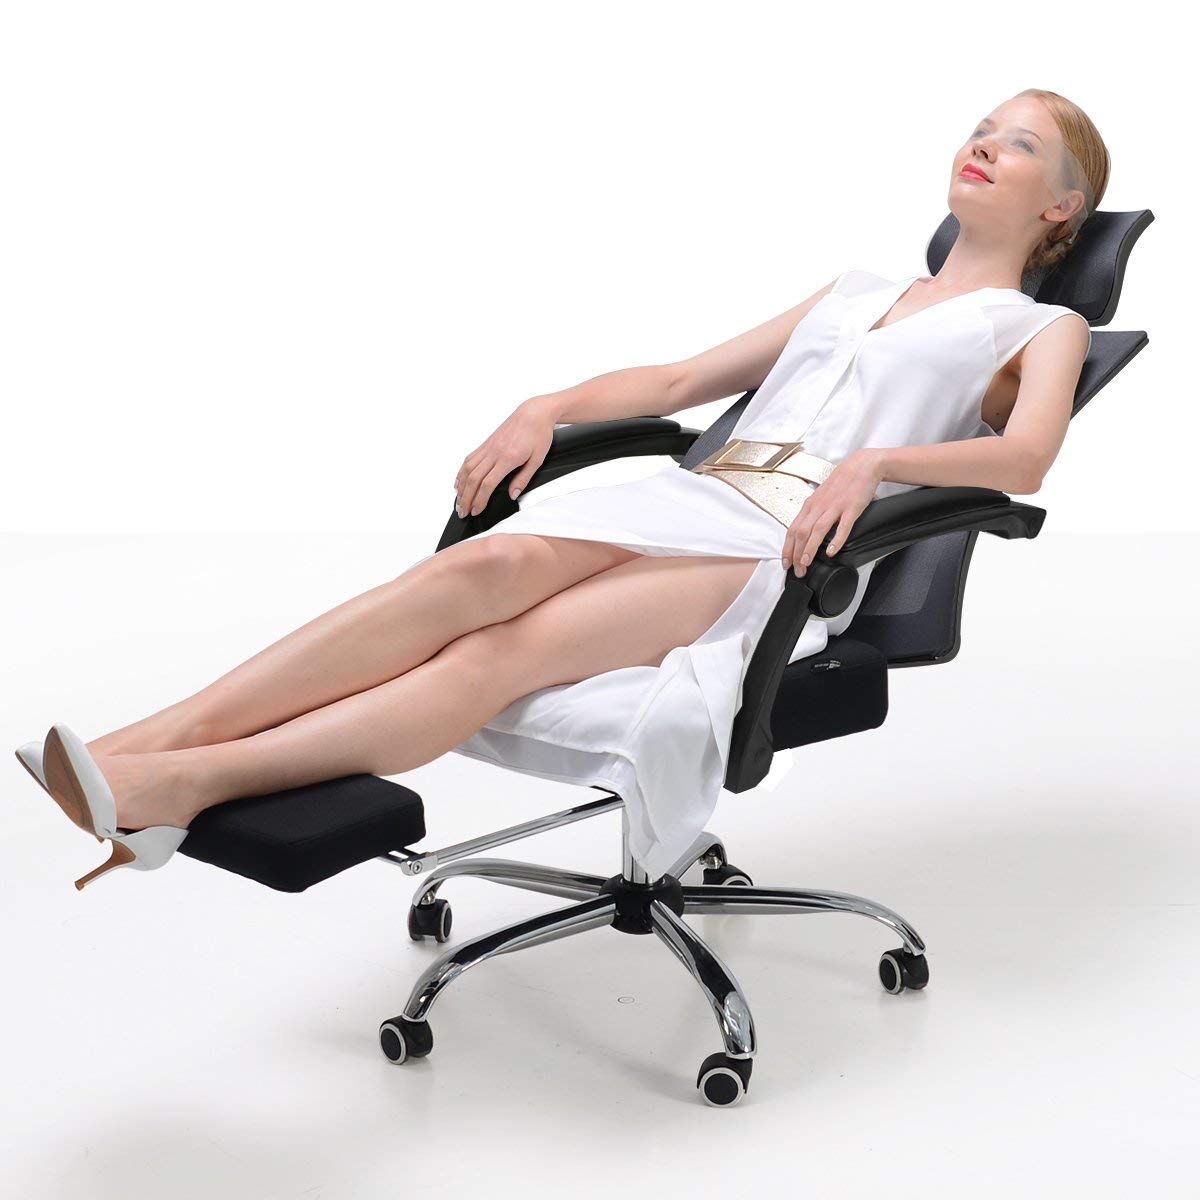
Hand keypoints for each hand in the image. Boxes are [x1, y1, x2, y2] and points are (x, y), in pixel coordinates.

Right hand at [454, 397, 557, 517]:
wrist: (534, 413)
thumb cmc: (539, 434)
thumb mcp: (537, 460)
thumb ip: (523, 479)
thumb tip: (512, 495)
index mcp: (508, 458)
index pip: (487, 484)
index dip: (479, 500)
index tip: (476, 511)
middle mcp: (494, 452)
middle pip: (473, 479)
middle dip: (466, 498)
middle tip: (463, 512)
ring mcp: (488, 447)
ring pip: (467, 469)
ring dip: (461, 487)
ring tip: (459, 501)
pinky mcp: (486, 443)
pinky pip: (469, 459)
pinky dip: (461, 472)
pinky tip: (459, 482)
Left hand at [782, 449, 884, 575]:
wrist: (862, 466)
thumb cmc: (842, 483)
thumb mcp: (821, 497)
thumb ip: (813, 514)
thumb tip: (805, 534)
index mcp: (810, 505)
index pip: (792, 530)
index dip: (787, 548)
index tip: (786, 563)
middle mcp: (818, 506)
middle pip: (801, 532)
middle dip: (796, 554)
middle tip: (798, 570)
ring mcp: (835, 506)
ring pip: (817, 530)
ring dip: (809, 548)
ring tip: (806, 563)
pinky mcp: (851, 507)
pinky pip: (842, 526)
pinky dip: (836, 540)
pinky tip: (831, 551)